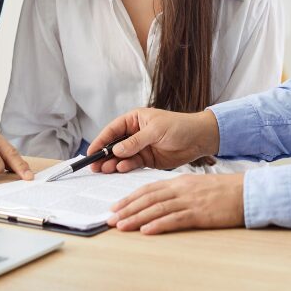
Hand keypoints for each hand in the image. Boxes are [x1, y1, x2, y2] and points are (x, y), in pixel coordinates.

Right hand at [87, 108, 219, 173]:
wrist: (199, 139)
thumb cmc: (180, 126)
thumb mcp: (156, 130)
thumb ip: (136, 141)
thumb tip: (117, 149)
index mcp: (135, 120)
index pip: (113, 130)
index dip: (101, 140)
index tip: (91, 151)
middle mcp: (135, 134)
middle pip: (114, 145)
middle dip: (104, 155)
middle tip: (94, 165)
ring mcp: (140, 148)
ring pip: (121, 157)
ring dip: (113, 163)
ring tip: (105, 169)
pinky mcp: (148, 160)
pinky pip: (132, 164)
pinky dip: (125, 167)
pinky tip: (120, 169)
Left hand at [109, 174, 244, 234]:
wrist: (246, 192)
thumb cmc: (224, 191)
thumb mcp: (197, 187)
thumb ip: (179, 192)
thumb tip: (161, 202)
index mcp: (180, 182)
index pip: (149, 189)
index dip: (130, 198)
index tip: (116, 206)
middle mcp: (181, 189)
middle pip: (148, 198)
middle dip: (127, 208)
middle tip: (111, 218)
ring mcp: (190, 201)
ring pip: (157, 208)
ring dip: (137, 217)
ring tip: (122, 226)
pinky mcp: (199, 214)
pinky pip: (175, 219)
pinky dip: (158, 225)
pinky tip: (146, 231)